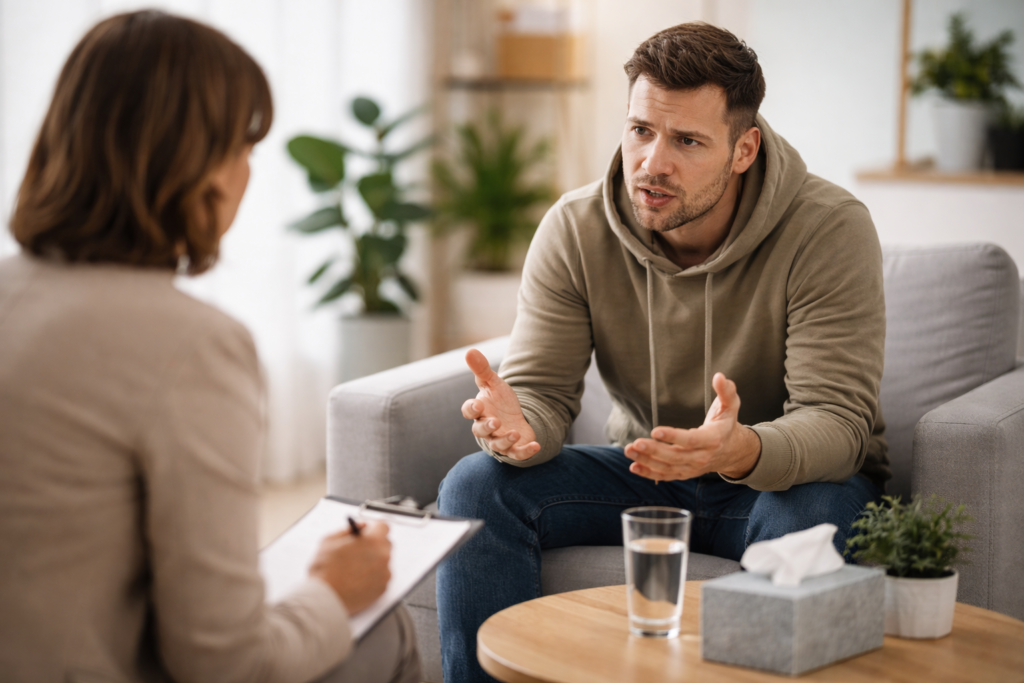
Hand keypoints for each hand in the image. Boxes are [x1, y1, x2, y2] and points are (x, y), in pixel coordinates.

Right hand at [308, 520, 390, 614]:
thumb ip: (348, 530)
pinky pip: (381, 577)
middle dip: (374, 545)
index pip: (383, 526)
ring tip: (354, 570)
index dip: (374, 529)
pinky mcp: (383, 589)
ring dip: (373, 562)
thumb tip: (360, 527)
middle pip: (385, 544)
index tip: (368, 532)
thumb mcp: (330, 541)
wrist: (325, 599)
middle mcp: (383, 556)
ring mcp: (384, 574)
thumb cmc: (325, 571)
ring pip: (383, 562)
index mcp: (372, 541)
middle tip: (358, 551)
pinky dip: (373, 577)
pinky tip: (357, 580)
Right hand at [461, 349, 540, 460]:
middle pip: (480, 432)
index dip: (471, 410)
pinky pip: (517, 454)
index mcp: (479, 411)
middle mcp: (486, 428)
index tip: (479, 405)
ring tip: (515, 433)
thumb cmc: (500, 400)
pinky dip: (526, 452)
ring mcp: (499, 439)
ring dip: (505, 441)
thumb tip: (470, 350)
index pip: (468, 412)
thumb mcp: (493, 383)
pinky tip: (536, 446)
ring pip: (497, 445)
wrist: (515, 417)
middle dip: (487, 428)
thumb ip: (482, 369)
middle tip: (495, 422)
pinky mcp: (514, 449)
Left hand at [624, 372, 760, 481]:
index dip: (673, 437)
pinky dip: (649, 473)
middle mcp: (702, 457)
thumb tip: (719, 376)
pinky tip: (634, 467)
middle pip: (676, 456)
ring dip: (647, 461)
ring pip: (668, 467)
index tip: (655, 430)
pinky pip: (665, 475)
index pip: (691, 440)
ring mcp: (693, 468)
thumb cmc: (726, 424)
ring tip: (629, 450)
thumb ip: (726, 391)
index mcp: (713, 439)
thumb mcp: (731, 406)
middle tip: (636, 443)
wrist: (732, 451)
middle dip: (655, 450)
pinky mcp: (684, 473)